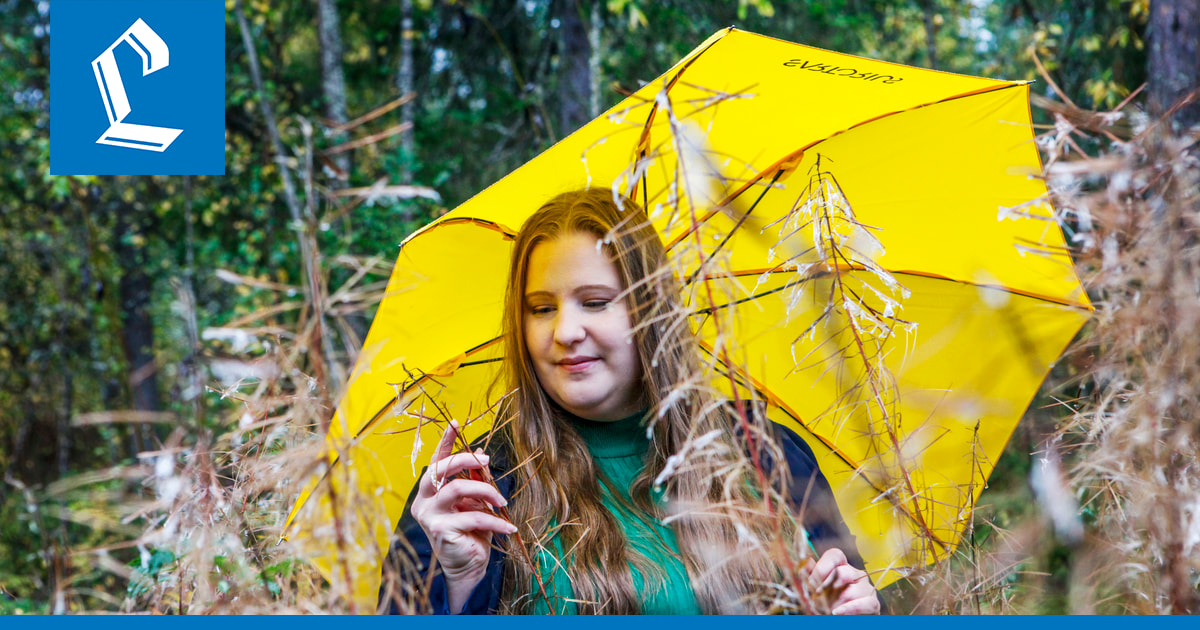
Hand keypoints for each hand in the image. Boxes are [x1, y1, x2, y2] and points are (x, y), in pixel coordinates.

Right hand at [410, 420, 514, 611]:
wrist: (467, 568)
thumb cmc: (470, 534)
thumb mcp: (474, 502)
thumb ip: (474, 480)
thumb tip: (480, 453)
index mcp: (430, 491)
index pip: (435, 461)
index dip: (445, 442)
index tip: (456, 422)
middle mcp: (423, 501)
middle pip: (440, 470)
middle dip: (464, 460)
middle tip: (487, 460)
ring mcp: (429, 516)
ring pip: (456, 489)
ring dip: (485, 491)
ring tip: (502, 502)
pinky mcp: (440, 530)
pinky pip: (473, 516)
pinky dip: (495, 519)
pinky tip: (508, 526)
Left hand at [807, 547, 878, 614]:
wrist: (839, 621)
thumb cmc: (825, 606)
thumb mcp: (815, 592)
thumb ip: (810, 578)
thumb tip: (805, 564)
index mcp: (840, 567)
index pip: (835, 556)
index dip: (822, 567)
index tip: (811, 582)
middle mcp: (855, 574)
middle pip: (843, 572)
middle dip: (827, 587)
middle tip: (815, 598)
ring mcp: (866, 588)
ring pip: (852, 591)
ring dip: (836, 603)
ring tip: (826, 611)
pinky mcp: (873, 604)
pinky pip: (867, 603)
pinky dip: (852, 608)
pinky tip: (837, 613)